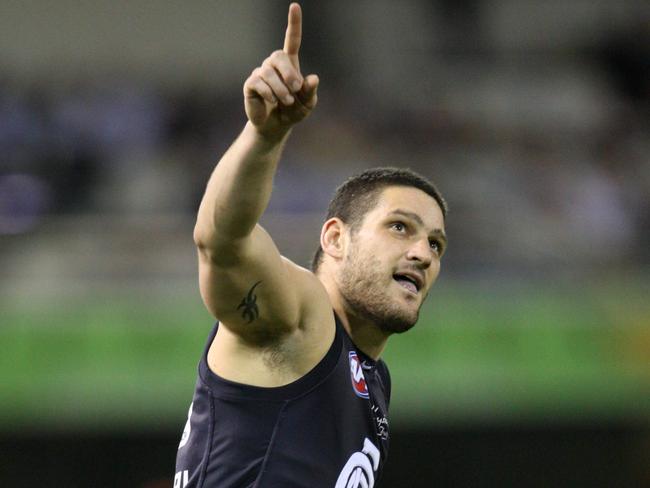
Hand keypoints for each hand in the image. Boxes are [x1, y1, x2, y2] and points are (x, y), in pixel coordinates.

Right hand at [243, 3, 318, 139]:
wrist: (276, 127)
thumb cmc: (293, 112)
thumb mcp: (307, 104)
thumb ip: (310, 92)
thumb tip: (313, 78)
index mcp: (290, 64)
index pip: (292, 40)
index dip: (294, 23)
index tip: (295, 6)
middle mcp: (273, 65)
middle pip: (278, 55)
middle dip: (288, 72)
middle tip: (296, 88)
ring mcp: (261, 73)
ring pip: (269, 72)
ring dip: (281, 89)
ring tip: (286, 102)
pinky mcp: (251, 85)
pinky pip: (259, 83)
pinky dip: (269, 93)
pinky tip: (272, 102)